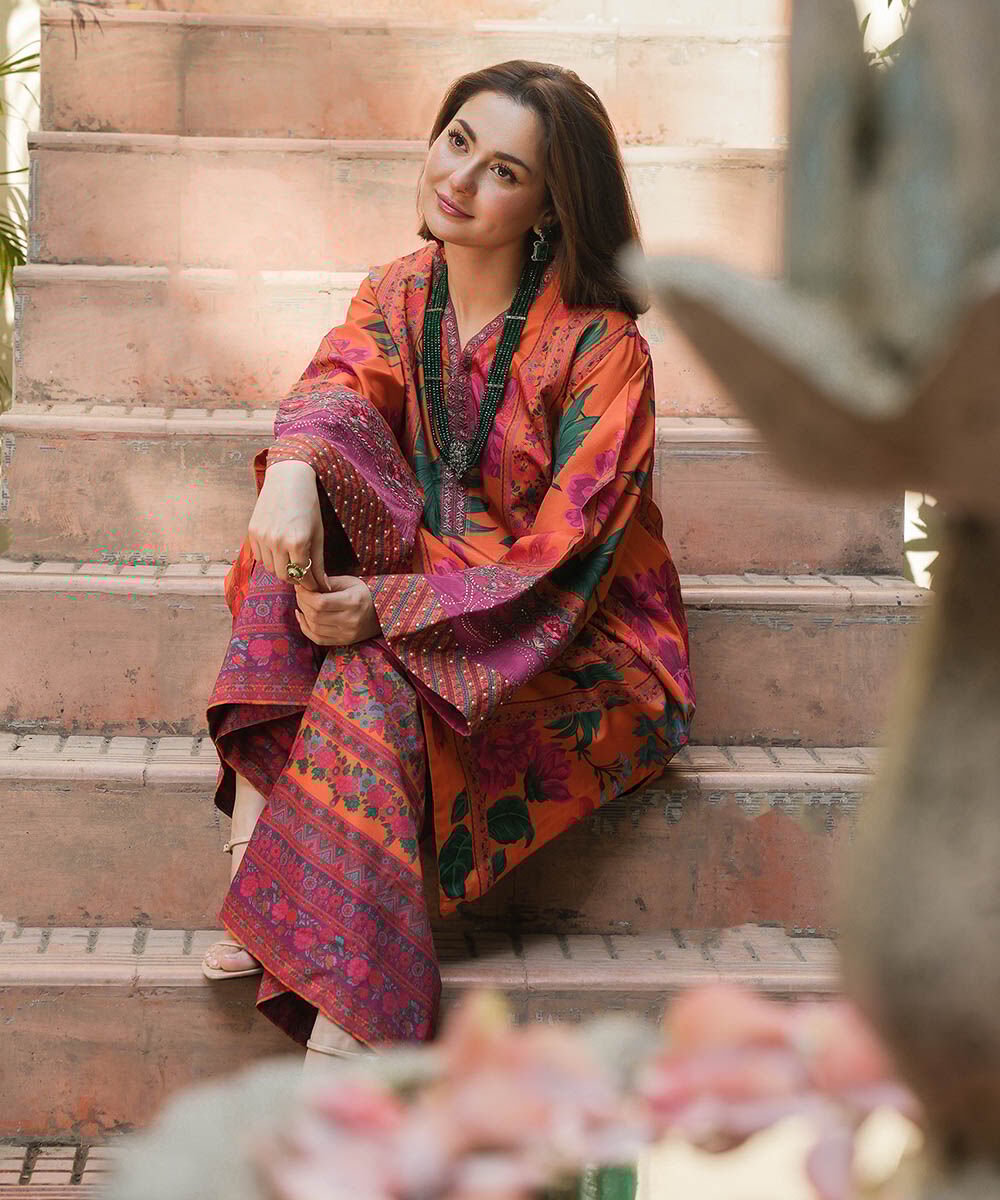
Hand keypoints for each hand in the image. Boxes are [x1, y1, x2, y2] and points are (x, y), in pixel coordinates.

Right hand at [248, 459, 327, 592]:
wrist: (287, 479)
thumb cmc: (308, 505)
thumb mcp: (318, 534)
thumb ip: (318, 562)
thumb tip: (322, 585)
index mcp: (298, 542)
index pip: (302, 576)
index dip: (310, 584)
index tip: (315, 586)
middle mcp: (277, 541)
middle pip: (285, 576)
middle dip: (296, 579)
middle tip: (304, 575)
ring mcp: (262, 537)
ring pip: (271, 568)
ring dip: (282, 569)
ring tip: (291, 560)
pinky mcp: (252, 532)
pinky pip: (259, 556)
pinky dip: (269, 558)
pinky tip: (278, 550)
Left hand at [294, 576, 381, 645]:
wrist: (382, 612)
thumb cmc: (363, 593)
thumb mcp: (349, 582)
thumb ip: (328, 581)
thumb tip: (306, 581)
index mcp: (353, 602)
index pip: (320, 602)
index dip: (305, 595)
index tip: (300, 586)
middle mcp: (350, 621)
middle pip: (315, 615)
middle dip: (302, 602)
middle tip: (299, 593)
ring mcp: (347, 634)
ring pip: (314, 627)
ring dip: (303, 614)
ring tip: (302, 602)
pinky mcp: (344, 641)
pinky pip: (317, 639)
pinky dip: (305, 627)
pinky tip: (303, 616)